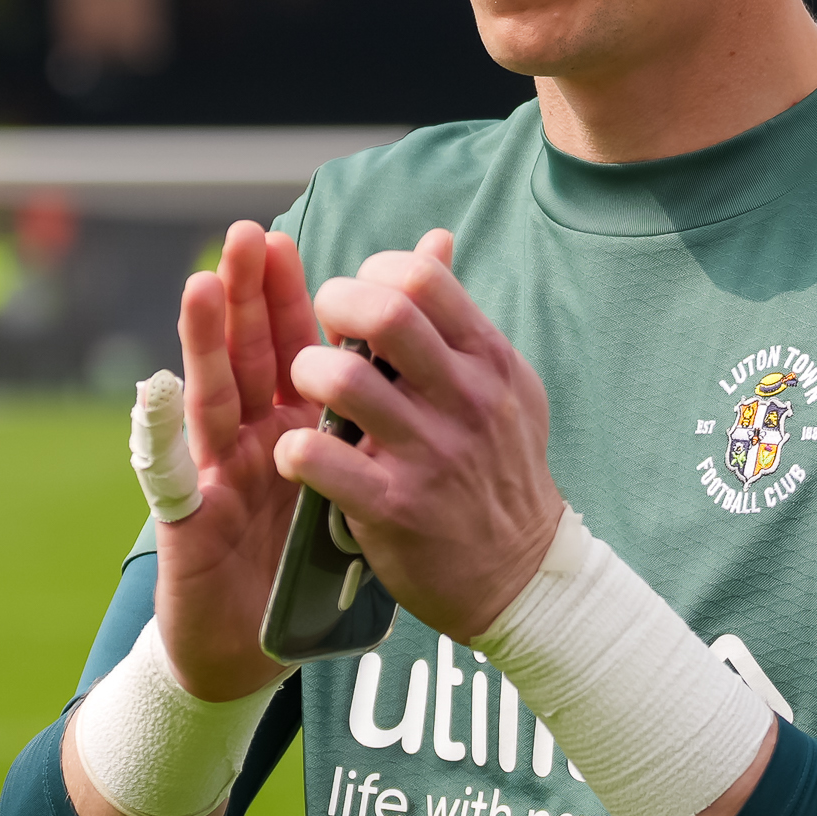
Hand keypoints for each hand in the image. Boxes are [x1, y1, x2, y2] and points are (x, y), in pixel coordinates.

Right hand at [151, 220, 320, 700]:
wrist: (255, 647)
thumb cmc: (301, 559)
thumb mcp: (348, 481)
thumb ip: (368, 413)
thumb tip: (399, 379)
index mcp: (291, 425)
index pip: (287, 347)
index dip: (283, 296)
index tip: (284, 241)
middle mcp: (248, 438)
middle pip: (245, 356)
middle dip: (244, 295)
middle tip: (245, 235)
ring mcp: (216, 475)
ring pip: (210, 397)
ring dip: (204, 341)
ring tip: (201, 283)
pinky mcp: (191, 522)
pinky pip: (178, 474)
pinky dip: (165, 431)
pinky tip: (158, 387)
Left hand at [276, 231, 564, 642]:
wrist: (522, 575)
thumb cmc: (499, 468)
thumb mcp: (501, 386)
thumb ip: (458, 319)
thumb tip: (435, 240)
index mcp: (488, 361)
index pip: (422, 278)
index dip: (372, 273)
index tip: (357, 299)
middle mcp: (465, 400)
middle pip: (386, 313)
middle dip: (334, 306)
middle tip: (319, 330)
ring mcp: (430, 455)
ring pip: (342, 379)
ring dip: (307, 372)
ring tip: (307, 388)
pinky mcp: (394, 508)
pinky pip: (320, 459)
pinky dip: (294, 449)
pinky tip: (299, 453)